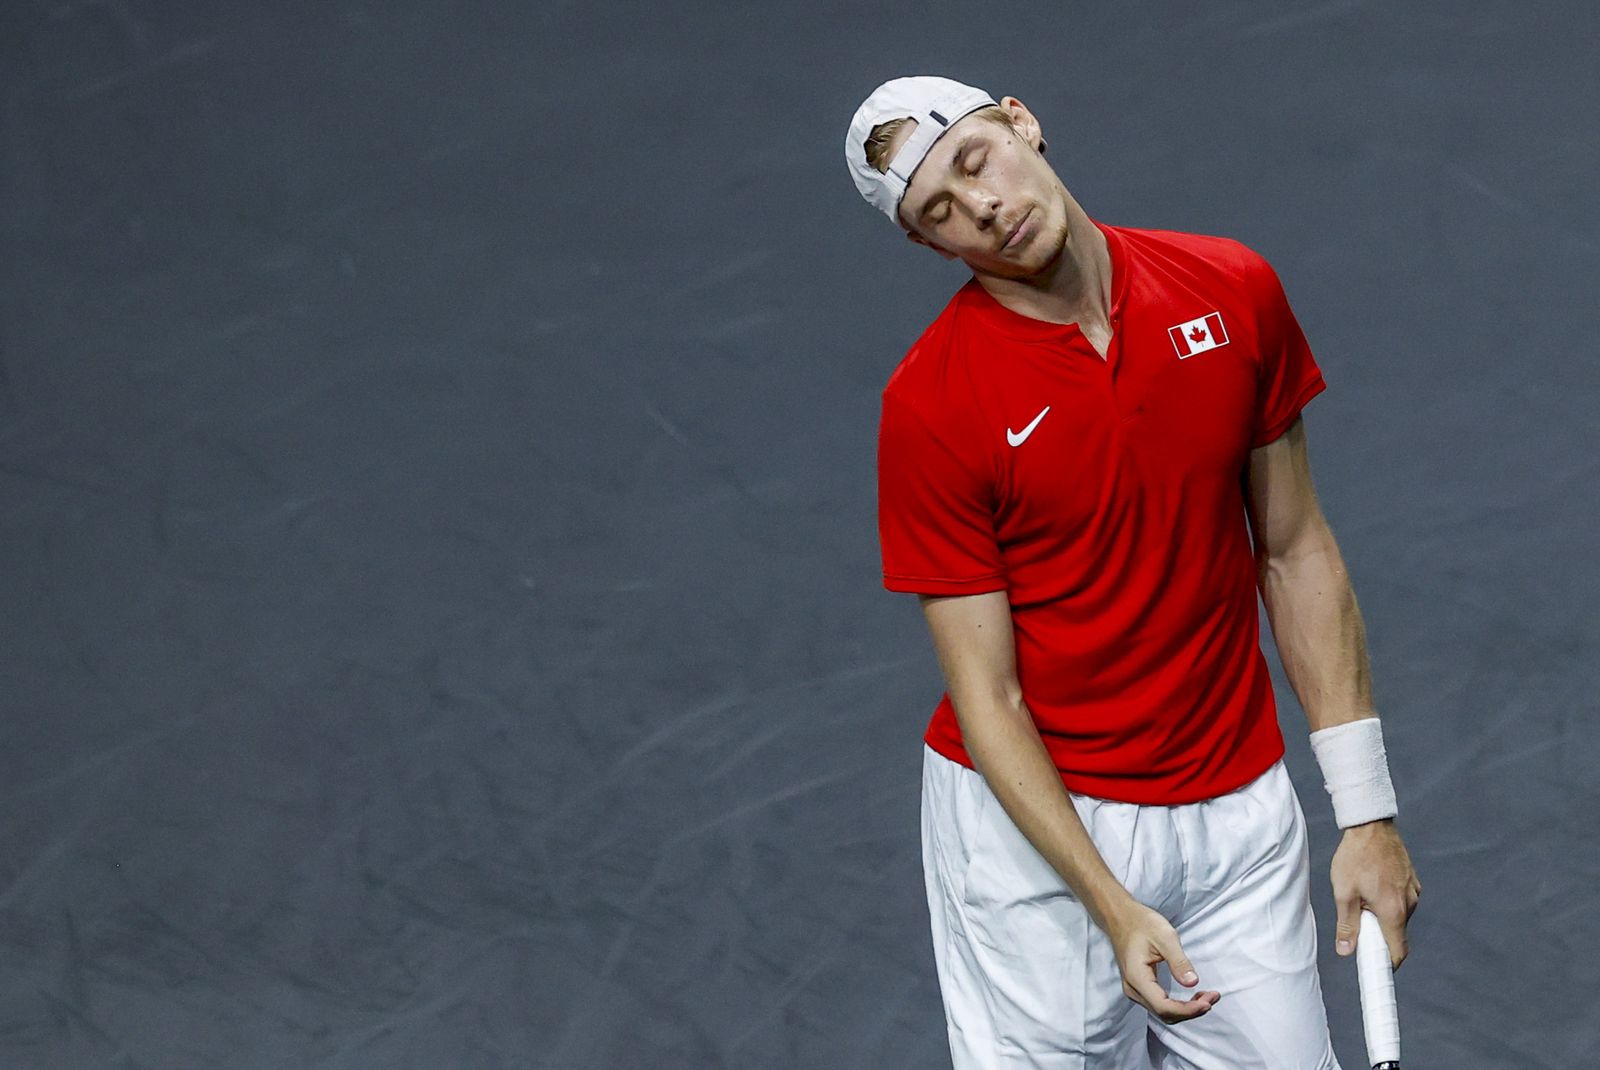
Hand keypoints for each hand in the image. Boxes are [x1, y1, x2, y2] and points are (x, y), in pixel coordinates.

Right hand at [1102, 900, 1220, 1023]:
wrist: (1121, 917)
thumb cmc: (1142, 923)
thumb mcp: (1165, 937)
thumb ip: (1179, 961)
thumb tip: (1193, 982)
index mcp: (1137, 977)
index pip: (1164, 1007)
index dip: (1188, 1010)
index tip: (1208, 1002)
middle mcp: (1133, 989)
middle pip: (1165, 1013)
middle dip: (1191, 1011)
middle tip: (1213, 997)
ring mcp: (1135, 990)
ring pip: (1163, 1012)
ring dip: (1187, 1009)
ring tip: (1208, 997)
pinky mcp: (1140, 988)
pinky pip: (1161, 1004)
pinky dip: (1179, 1005)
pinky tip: (1194, 997)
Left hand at [1330, 818, 1420, 968]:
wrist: (1371, 825)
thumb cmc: (1355, 857)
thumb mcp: (1344, 893)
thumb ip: (1347, 925)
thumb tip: (1346, 950)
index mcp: (1393, 911)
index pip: (1398, 951)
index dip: (1387, 965)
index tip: (1375, 969)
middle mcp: (1409, 904)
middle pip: (1397, 934)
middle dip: (1378, 935)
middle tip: (1357, 923)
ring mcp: (1414, 892)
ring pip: (1398, 916)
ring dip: (1382, 916)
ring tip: (1362, 896)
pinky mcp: (1413, 881)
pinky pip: (1401, 901)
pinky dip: (1388, 902)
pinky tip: (1372, 885)